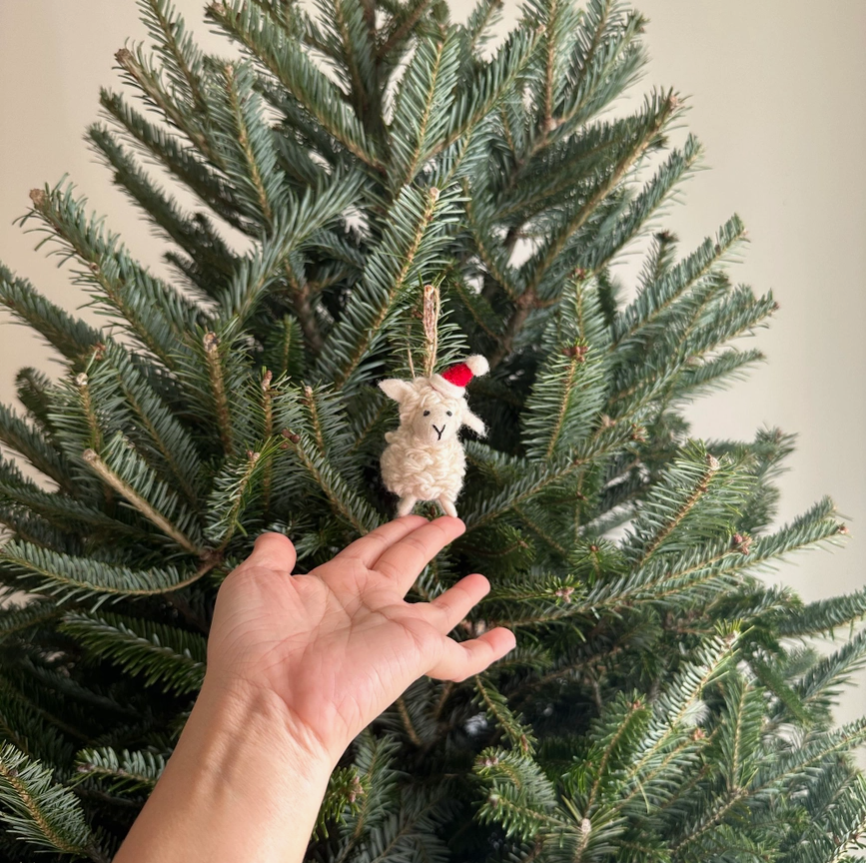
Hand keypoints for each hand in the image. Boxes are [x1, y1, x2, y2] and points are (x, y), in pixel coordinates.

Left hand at [206, 515, 515, 762]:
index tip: (411, 517)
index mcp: (334, 585)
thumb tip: (279, 538)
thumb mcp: (251, 585)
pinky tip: (506, 638)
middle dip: (428, 541)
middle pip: (407, 563)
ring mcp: (395, 631)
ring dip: (462, 597)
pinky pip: (460, 656)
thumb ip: (270, 556)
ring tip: (483, 580)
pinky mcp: (417, 654)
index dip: (391, 531)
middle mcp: (369, 605)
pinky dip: (486, 650)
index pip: (370, 549)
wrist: (271, 703)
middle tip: (452, 523)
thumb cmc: (255, 645)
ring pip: (440, 610)